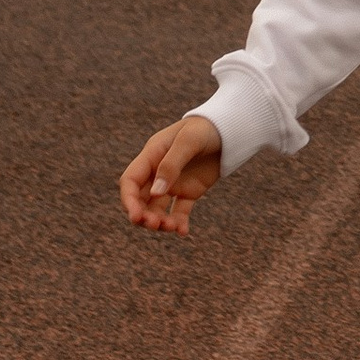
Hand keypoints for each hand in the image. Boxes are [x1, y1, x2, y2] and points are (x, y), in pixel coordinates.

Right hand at [119, 115, 224, 235]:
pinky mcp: (189, 191)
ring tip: (173, 227)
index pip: (130, 182)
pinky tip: (183, 231)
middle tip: (156, 225)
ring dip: (160, 222)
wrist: (230, 128)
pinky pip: (179, 211)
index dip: (129, 201)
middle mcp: (157, 173)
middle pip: (141, 200)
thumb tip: (155, 193)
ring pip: (158, 209)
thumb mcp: (188, 141)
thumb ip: (171, 165)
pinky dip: (179, 222)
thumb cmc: (205, 128)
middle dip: (143, 216)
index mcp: (151, 157)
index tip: (136, 217)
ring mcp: (173, 184)